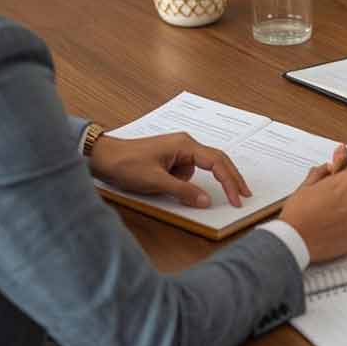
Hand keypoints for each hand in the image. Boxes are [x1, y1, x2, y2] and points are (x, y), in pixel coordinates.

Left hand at [89, 131, 251, 207]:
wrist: (103, 157)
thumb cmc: (127, 164)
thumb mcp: (156, 181)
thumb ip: (183, 191)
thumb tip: (206, 201)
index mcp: (185, 145)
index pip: (217, 162)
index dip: (230, 181)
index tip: (237, 199)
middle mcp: (185, 144)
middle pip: (216, 161)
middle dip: (229, 179)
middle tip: (243, 195)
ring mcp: (178, 151)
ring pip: (198, 170)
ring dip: (193, 184)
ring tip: (164, 187)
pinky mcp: (171, 159)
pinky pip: (185, 173)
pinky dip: (183, 184)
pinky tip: (162, 185)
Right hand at [279, 145, 346, 262]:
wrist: (293, 242)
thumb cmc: (298, 212)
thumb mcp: (308, 185)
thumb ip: (326, 169)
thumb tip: (337, 156)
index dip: (338, 178)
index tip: (330, 184)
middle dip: (343, 195)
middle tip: (323, 203)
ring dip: (345, 212)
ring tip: (325, 218)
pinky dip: (345, 228)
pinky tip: (329, 229)